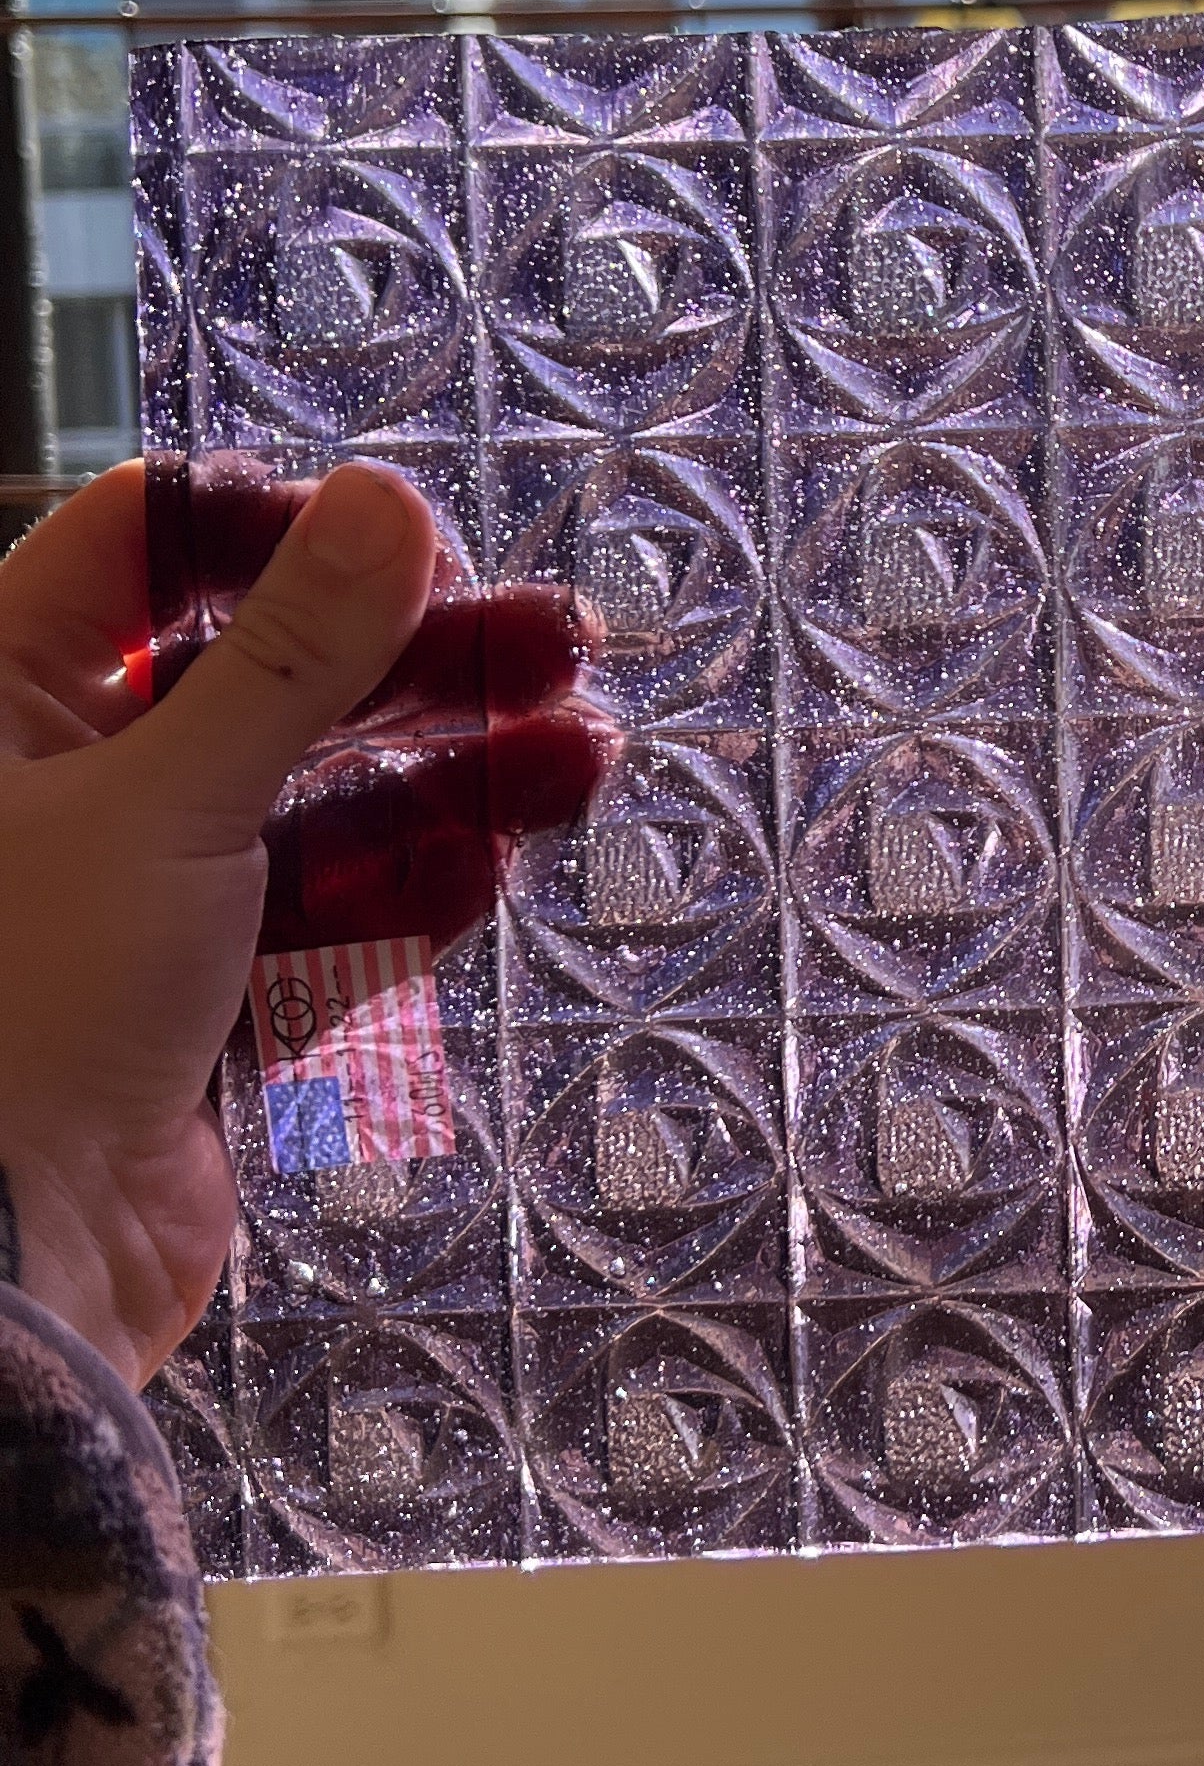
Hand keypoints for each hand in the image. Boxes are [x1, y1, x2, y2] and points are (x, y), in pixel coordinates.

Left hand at [0, 464, 604, 1394]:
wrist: (15, 1262)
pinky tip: (512, 845)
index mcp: (2, 697)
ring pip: (317, 793)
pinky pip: (330, 907)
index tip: (408, 540)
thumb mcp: (171, 800)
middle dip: (413, 659)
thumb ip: (292, 654)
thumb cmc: (32, 1009)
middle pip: (260, 671)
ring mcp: (142, 890)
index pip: (142, 546)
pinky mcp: (210, 994)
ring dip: (451, 768)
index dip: (279, 530)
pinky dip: (419, 877)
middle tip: (555, 640)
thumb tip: (387, 503)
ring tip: (584, 749)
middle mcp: (63, 780)